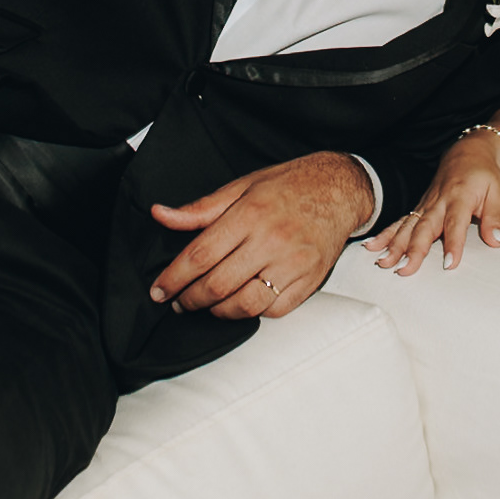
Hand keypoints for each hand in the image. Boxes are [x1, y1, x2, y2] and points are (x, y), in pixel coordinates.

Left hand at [149, 151, 374, 319]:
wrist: (340, 189)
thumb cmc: (290, 186)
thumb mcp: (242, 186)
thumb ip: (200, 209)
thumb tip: (162, 214)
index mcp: (250, 213)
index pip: (200, 255)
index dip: (173, 278)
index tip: (159, 290)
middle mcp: (272, 240)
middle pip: (217, 285)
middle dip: (189, 299)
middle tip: (178, 301)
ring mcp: (293, 264)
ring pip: (244, 305)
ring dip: (217, 312)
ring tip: (207, 304)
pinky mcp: (309, 281)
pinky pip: (272, 311)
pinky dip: (251, 312)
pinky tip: (241, 301)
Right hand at [363, 133, 499, 274]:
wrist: (466, 154)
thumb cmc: (483, 176)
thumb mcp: (497, 193)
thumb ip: (495, 218)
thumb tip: (497, 241)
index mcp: (460, 197)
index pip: (456, 223)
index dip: (453, 244)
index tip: (449, 265)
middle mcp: (438, 202)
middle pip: (424, 228)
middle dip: (413, 250)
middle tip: (404, 270)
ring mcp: (425, 205)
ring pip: (407, 226)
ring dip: (394, 246)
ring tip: (383, 263)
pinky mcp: (417, 208)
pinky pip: (399, 222)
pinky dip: (385, 235)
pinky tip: (371, 247)